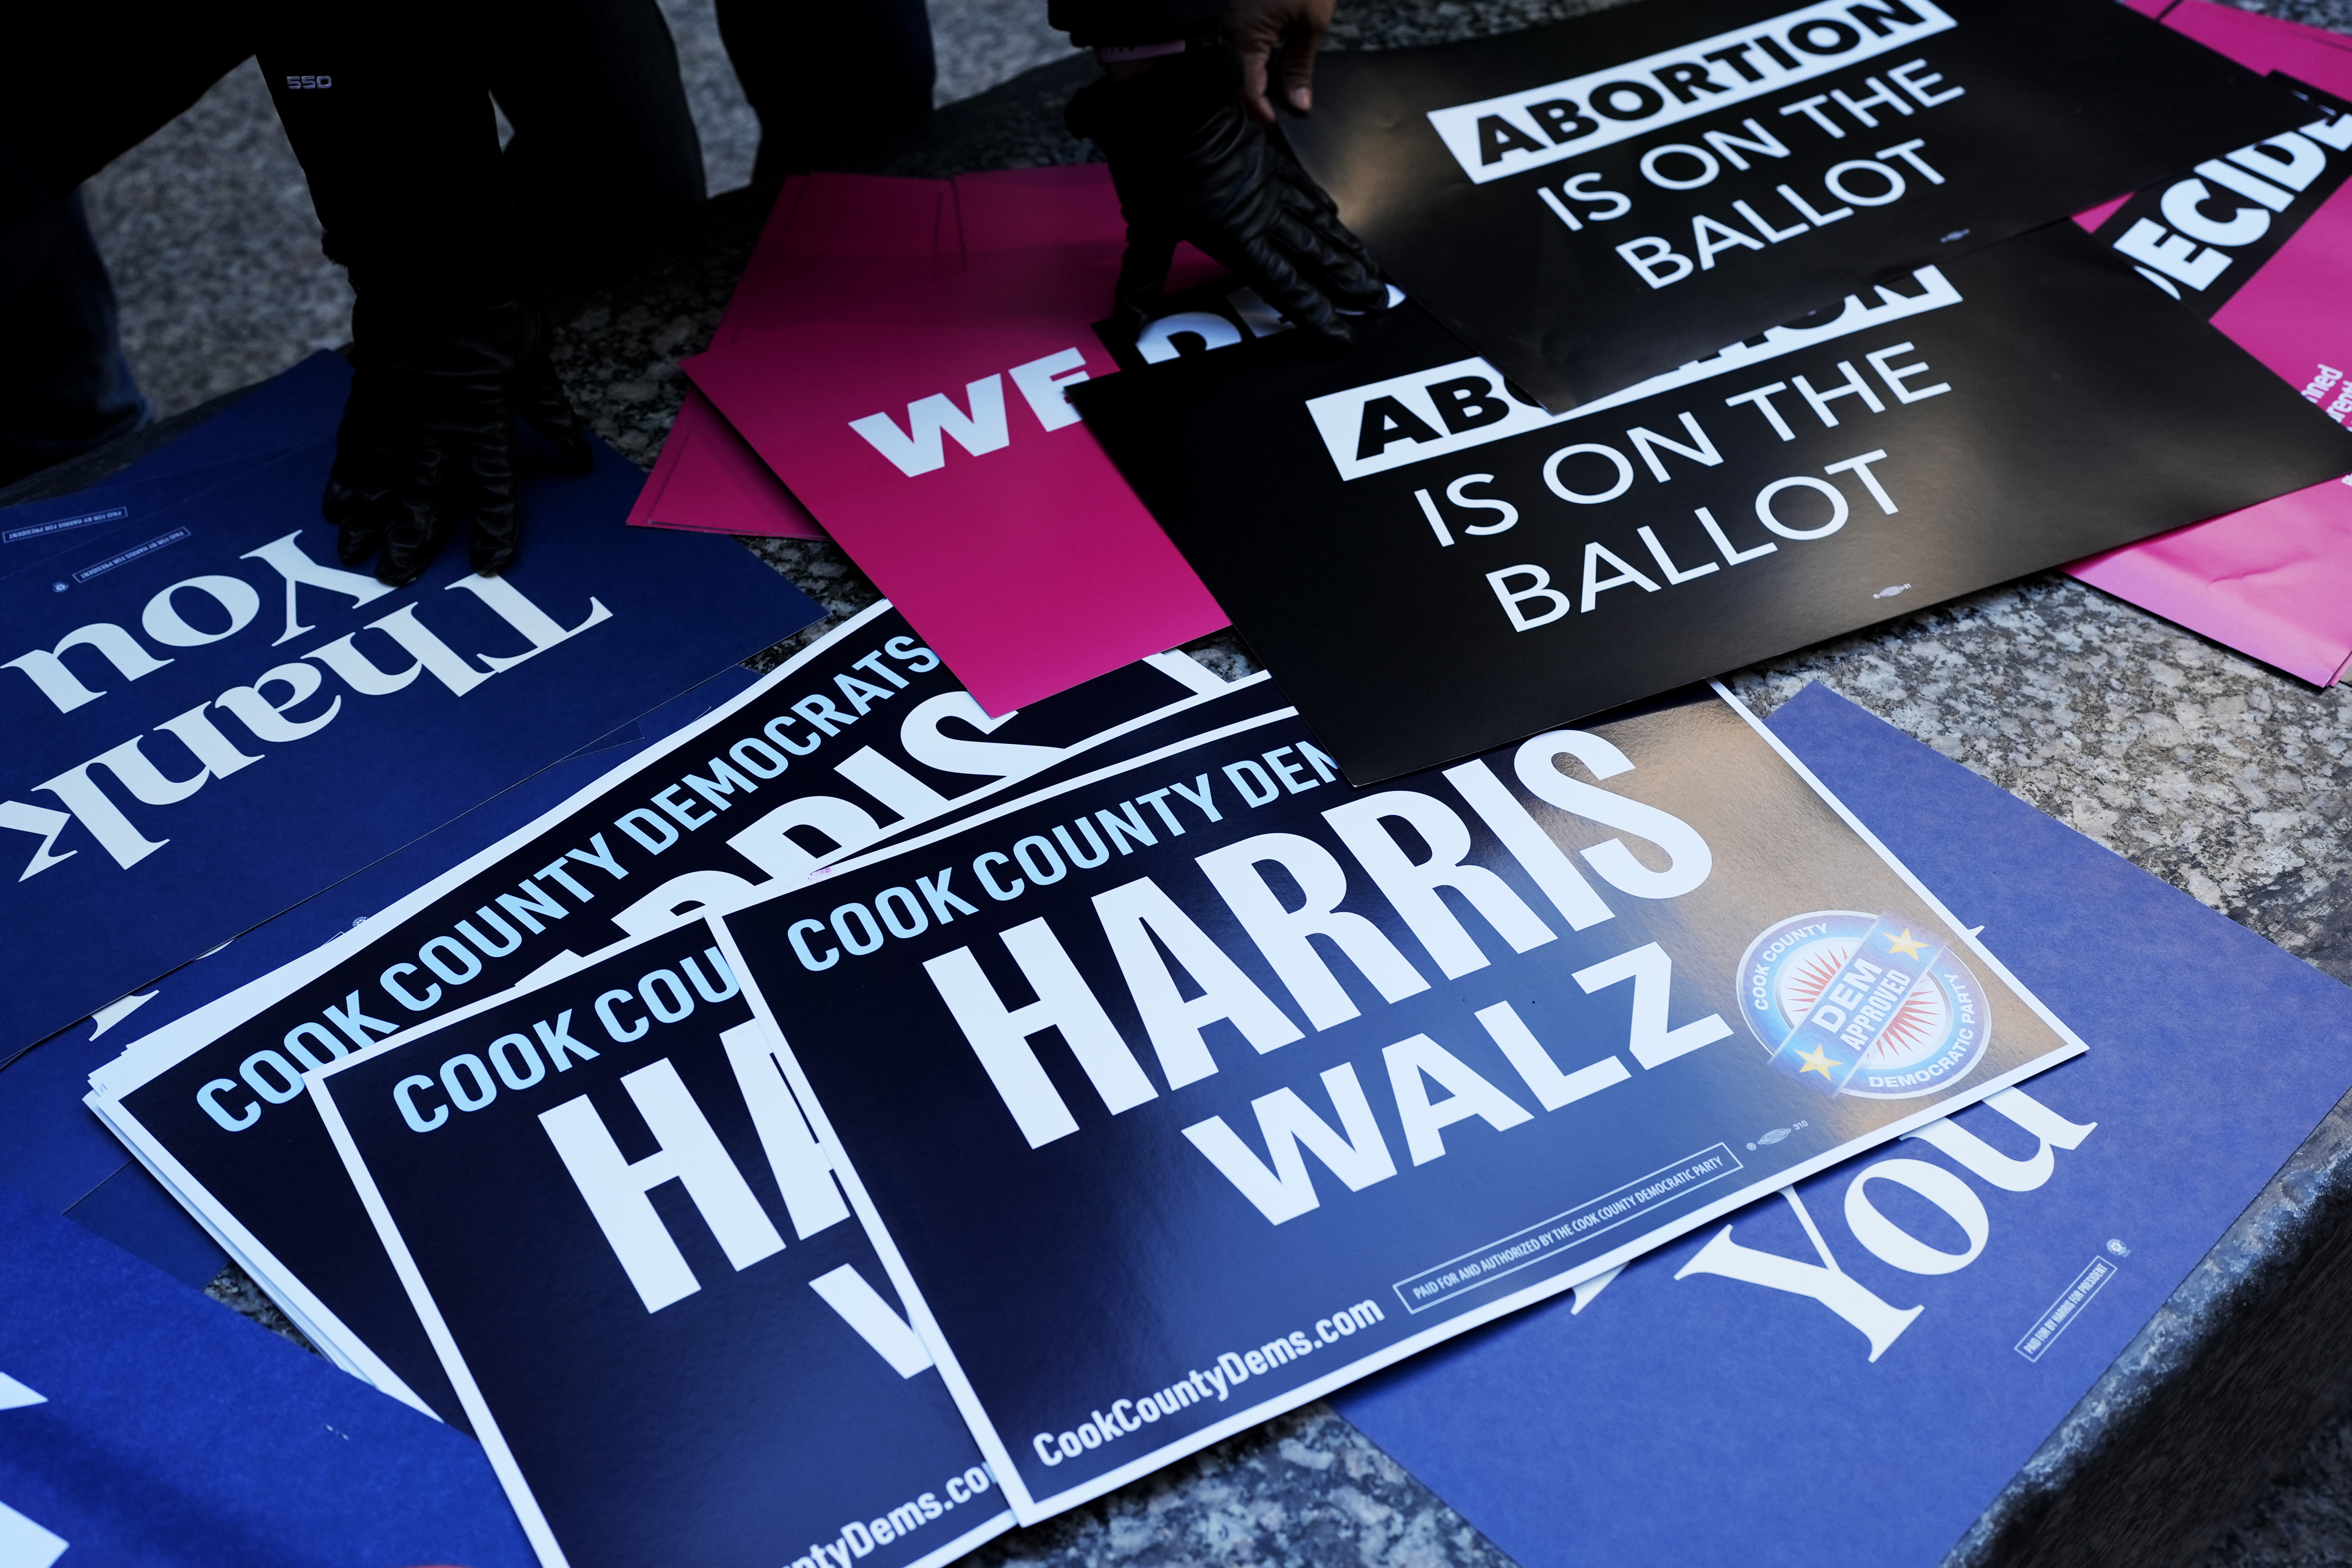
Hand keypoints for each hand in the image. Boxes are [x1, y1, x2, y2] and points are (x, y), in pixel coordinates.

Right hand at [326, 294, 592, 586]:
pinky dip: (343, 473)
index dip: (495, 529)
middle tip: (395, 578)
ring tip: (350, 553)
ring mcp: (394, 405)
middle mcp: (431, 420)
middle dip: (409, 538)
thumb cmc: (492, 304)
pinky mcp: (368, 387)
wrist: (435, 254)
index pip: (493, 486)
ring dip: (364, 516)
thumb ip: (549, 413)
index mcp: (481, 415)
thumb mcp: (533, 358)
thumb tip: (577, 457)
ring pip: (375, 473)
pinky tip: (332, 502)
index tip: (492, 566)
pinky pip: (352, 440)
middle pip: (421, 493)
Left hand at [1066, 44, 1385, 346]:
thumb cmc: (1156, 162)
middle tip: (1377, 301)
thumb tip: (1127, 319)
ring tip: (1372, 270)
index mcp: (1237, 237)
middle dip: (1348, 283)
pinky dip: (1325, 206)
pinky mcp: (1270, 159)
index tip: (1342, 333)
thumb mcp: (1144, 227)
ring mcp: (1270, 185)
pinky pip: (1306, 188)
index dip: (1316, 314)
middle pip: (1316, 257)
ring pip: (1320, 224)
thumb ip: (1143, 277)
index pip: (1285, 287)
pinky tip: (1336, 215)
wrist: (1170, 100)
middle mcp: (1263, 214)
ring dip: (1347, 249)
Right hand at [1226, 0, 1333, 125]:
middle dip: (1257, 105)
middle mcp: (1232, 32)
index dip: (1263, 114)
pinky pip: (1240, 54)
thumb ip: (1300, 66)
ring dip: (1255, 88)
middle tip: (1278, 120)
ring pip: (1237, 71)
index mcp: (1246, 36)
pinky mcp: (1237, 20)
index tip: (1278, 128)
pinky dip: (1254, 69)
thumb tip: (1298, 103)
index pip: (1249, 91)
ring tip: (1276, 102)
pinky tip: (1270, 76)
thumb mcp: (1311, 24)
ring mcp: (1231, 26)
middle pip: (1238, 84)